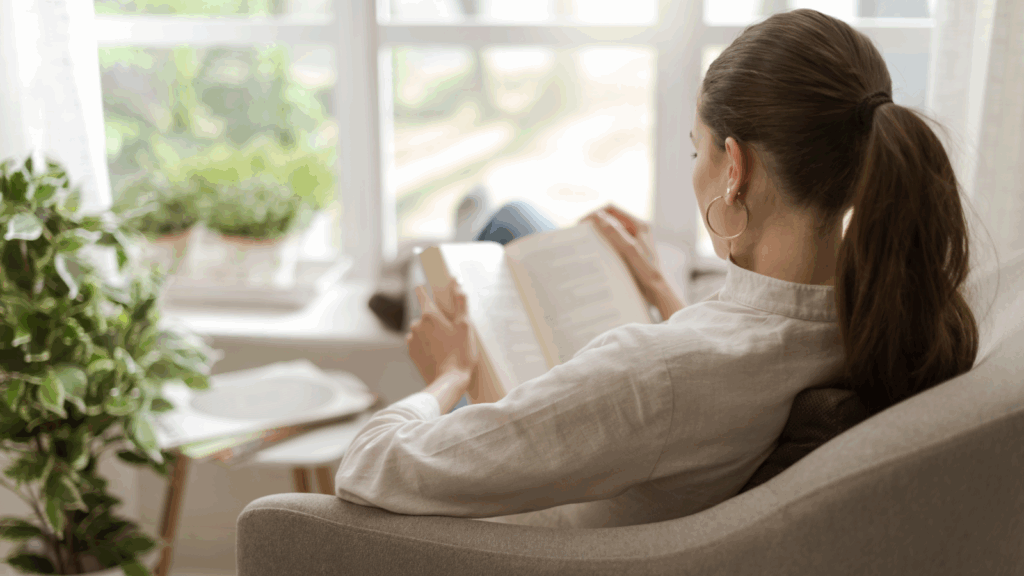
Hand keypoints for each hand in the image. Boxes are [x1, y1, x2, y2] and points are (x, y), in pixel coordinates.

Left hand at [407, 281, 478, 384]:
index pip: (421, 293)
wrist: (448, 382)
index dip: (424, 290)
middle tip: (451, 331)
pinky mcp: (411, 352)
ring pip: (421, 329)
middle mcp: (416, 324)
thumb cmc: (460, 353)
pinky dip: (426, 344)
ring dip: (430, 332)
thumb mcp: (465, 326)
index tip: (427, 288)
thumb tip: (456, 280)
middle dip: (435, 319)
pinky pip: (418, 342)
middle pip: (425, 314)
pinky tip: (438, 352)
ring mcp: (412, 339)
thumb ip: (460, 301)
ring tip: (446, 344)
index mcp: (430, 314)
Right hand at [581, 204, 684, 318]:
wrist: (656, 290)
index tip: (582, 222)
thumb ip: (615, 232)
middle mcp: (637, 228)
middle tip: (580, 232)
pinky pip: (613, 240)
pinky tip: (595, 250)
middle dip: (595, 222)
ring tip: (585, 240)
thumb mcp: (629, 250)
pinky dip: (603, 242)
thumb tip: (598, 217)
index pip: (612, 209)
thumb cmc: (647, 271)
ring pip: (611, 229)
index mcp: (640, 224)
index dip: (596, 213)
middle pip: (611, 218)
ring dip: (598, 233)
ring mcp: (634, 238)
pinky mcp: (630, 249)